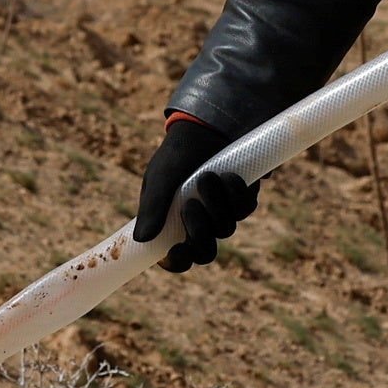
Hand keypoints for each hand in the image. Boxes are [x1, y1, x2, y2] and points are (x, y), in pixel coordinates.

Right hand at [135, 115, 259, 272]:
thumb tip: (142, 239)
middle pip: (205, 252)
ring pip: (226, 229)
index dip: (178, 262)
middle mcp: (200, 223)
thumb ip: (152, 207)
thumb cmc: (178, 152)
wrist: (208, 125)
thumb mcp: (161, 177)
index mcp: (174, 224)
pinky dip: (236, 192)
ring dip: (216, 204)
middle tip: (191, 206)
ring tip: (207, 175)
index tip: (175, 251)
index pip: (177, 257)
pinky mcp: (243, 199)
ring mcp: (223, 213)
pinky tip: (228, 174)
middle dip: (200, 233)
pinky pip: (245, 209)